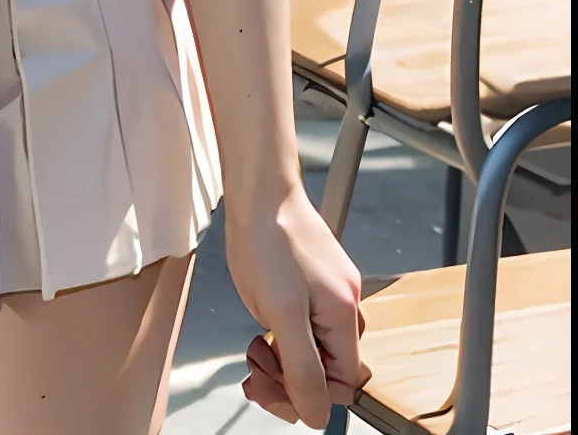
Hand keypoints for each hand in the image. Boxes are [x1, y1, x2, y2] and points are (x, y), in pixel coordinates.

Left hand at [228, 184, 367, 425]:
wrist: (259, 189)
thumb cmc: (268, 238)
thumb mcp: (280, 314)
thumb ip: (301, 368)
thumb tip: (316, 415)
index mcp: (344, 317)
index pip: (340, 384)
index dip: (305, 395)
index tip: (271, 389)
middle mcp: (344, 305)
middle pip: (326, 368)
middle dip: (288, 378)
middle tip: (255, 368)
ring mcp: (330, 290)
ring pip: (314, 347)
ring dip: (282, 358)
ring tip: (255, 348)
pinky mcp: (314, 279)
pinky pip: (306, 323)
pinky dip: (283, 334)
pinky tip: (263, 325)